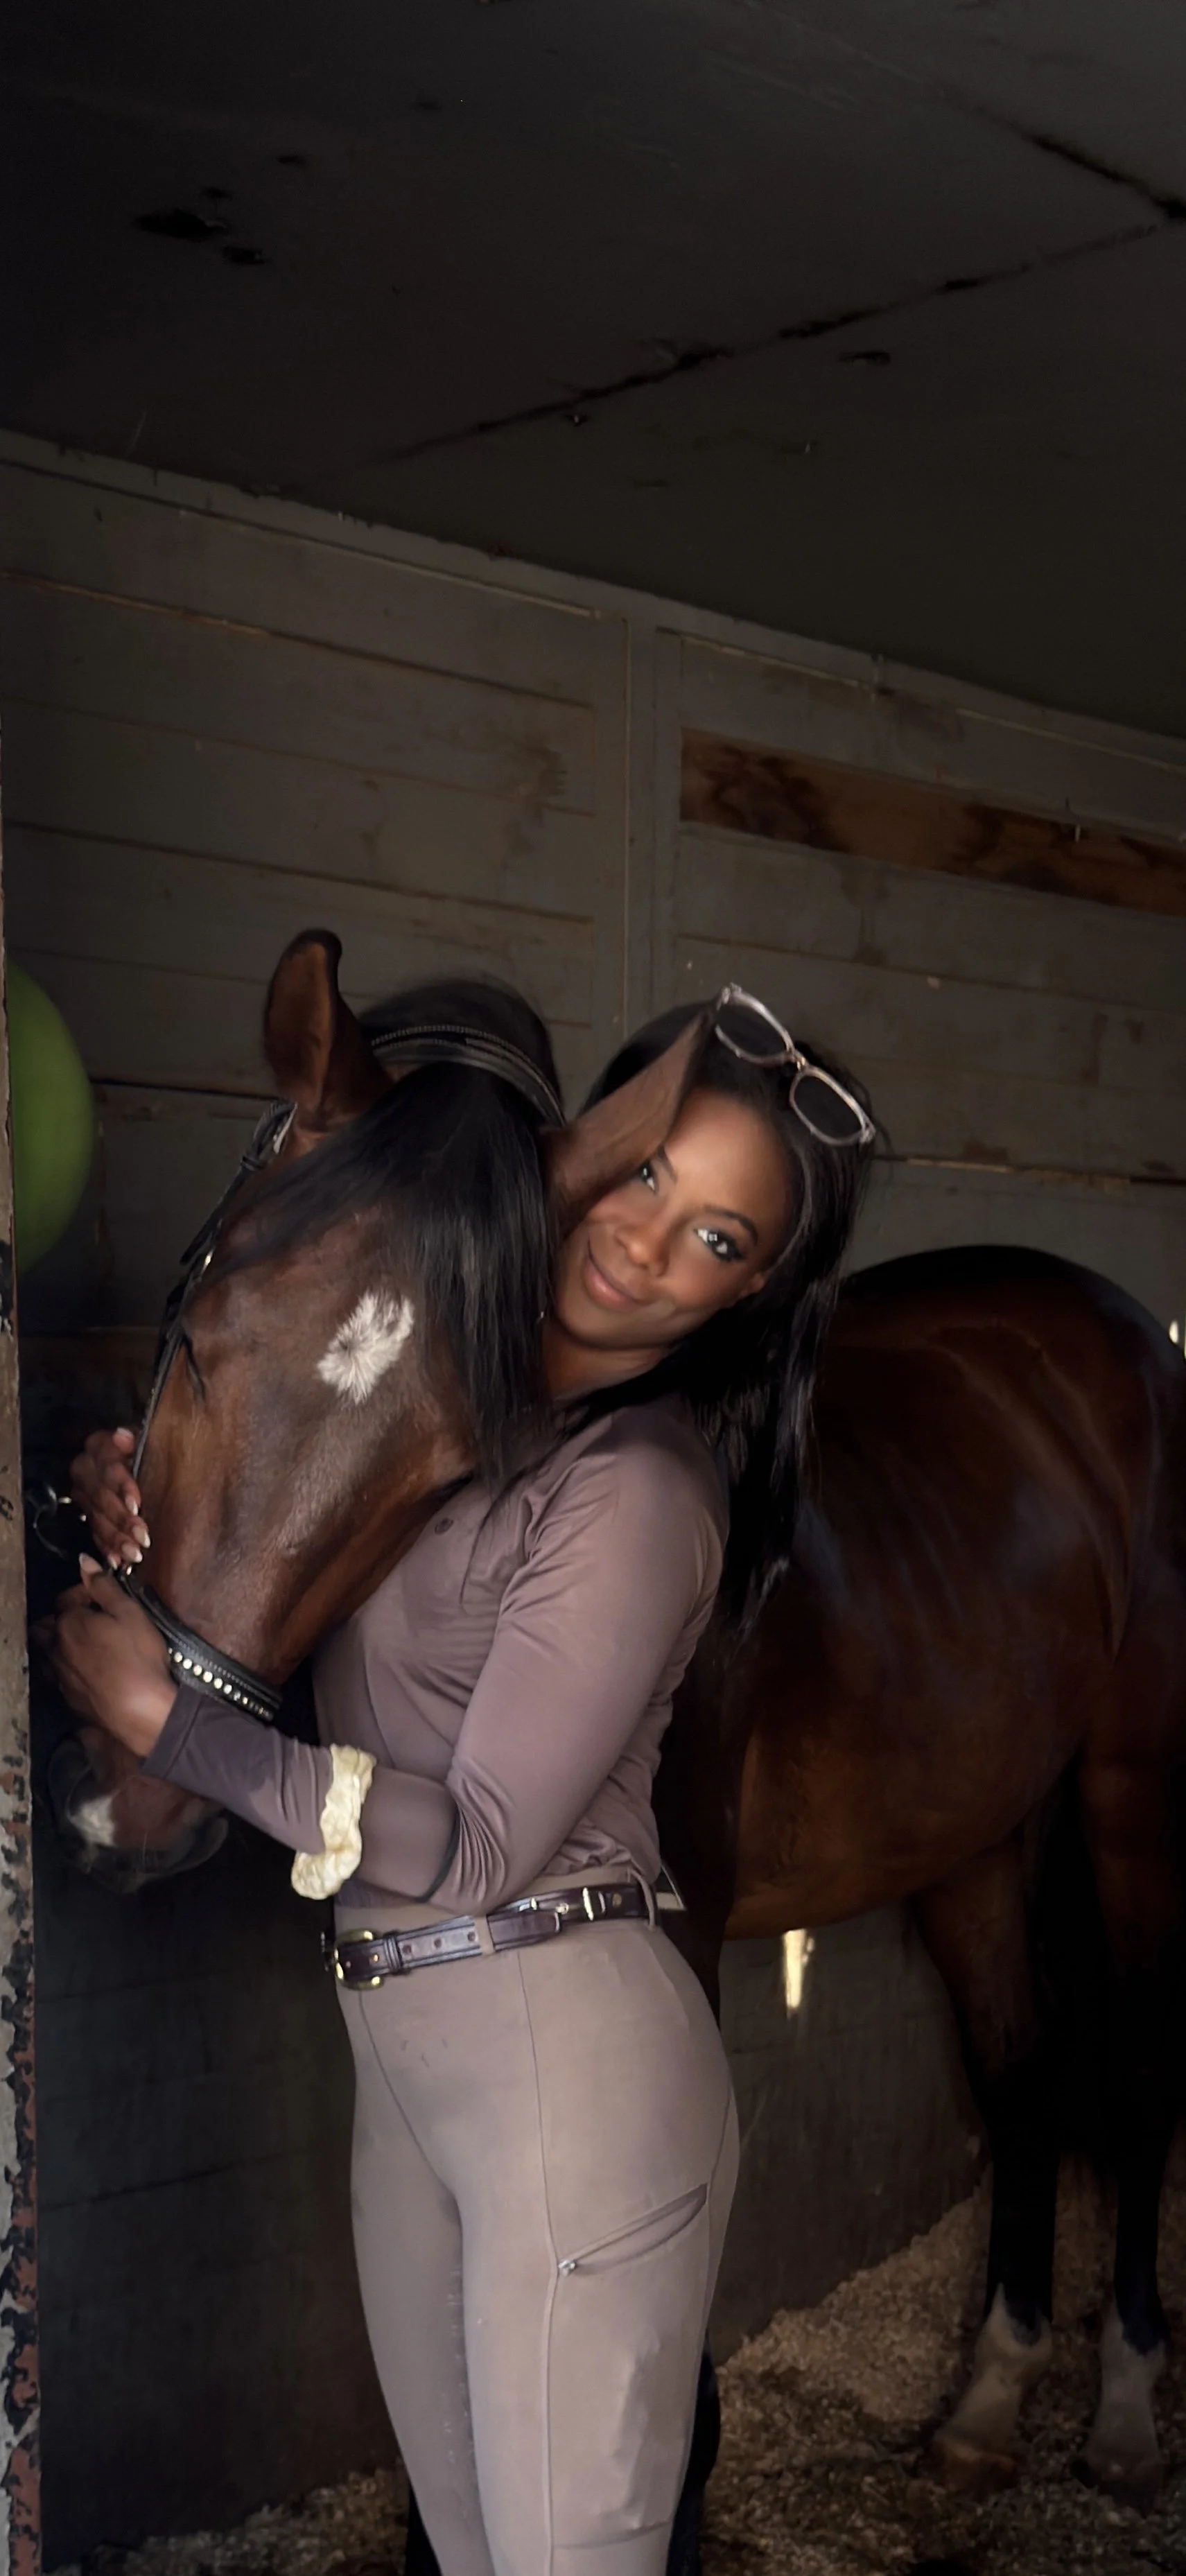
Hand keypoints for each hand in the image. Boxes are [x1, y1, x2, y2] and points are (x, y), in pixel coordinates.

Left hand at [51, 1559, 175, 1755]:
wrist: (142, 1711)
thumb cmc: (139, 1659)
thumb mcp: (129, 1612)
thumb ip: (104, 1586)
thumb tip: (85, 1562)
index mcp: (69, 1624)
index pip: (65, 1599)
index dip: (83, 1593)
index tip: (101, 1597)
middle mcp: (57, 1650)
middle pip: (46, 1628)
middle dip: (62, 1620)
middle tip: (88, 1620)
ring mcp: (61, 1678)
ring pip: (48, 1655)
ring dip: (61, 1646)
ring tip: (85, 1646)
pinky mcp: (69, 1700)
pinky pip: (59, 1679)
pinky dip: (68, 1671)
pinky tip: (89, 1672)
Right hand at [69, 1429, 150, 1567]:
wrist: (145, 1466)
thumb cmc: (154, 1452)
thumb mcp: (151, 1443)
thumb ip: (139, 1440)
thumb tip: (123, 1436)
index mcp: (99, 1446)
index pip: (105, 1462)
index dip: (120, 1485)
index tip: (136, 1503)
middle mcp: (86, 1469)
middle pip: (100, 1496)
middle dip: (122, 1520)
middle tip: (143, 1537)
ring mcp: (84, 1494)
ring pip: (96, 1518)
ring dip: (116, 1539)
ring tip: (135, 1554)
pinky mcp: (88, 1515)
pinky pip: (94, 1534)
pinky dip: (108, 1550)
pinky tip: (119, 1562)